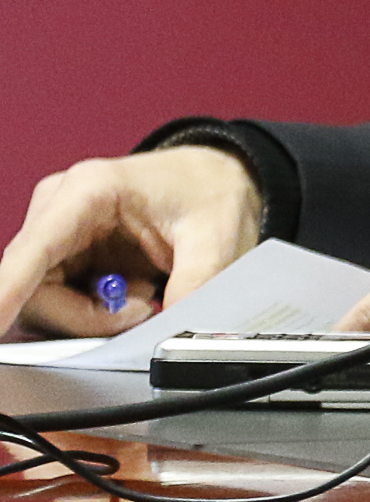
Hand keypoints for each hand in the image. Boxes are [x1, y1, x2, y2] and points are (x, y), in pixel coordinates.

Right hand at [0, 147, 262, 336]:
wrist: (213, 178)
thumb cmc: (207, 192)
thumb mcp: (217, 235)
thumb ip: (196, 281)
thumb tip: (171, 322)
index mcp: (89, 190)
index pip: (33, 249)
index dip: (7, 291)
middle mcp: (59, 208)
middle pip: (34, 288)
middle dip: (82, 316)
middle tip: (142, 310)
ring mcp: (57, 232)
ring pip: (42, 300)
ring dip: (89, 315)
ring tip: (145, 296)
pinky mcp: (64, 253)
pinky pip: (58, 299)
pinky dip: (92, 310)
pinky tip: (132, 293)